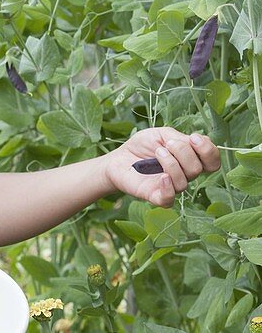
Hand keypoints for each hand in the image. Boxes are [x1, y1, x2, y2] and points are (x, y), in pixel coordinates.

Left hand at [103, 127, 220, 207]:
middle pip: (198, 169)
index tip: (193, 138)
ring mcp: (171, 187)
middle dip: (183, 152)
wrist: (119, 158)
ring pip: (184, 181)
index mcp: (190, 159)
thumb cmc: (142, 146)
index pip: (212, 162)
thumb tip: (194, 144)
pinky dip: (168, 187)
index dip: (208, 151)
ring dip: (171, 163)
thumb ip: (181, 138)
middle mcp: (185, 175)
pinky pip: (170, 198)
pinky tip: (161, 177)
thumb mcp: (163, 134)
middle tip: (166, 144)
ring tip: (157, 153)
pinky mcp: (156, 197)